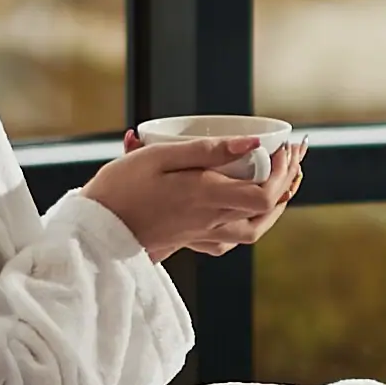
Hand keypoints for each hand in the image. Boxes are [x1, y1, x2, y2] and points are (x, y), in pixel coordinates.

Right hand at [84, 129, 304, 262]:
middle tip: (292, 159)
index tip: (284, 146)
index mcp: (206, 196)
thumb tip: (254, 143)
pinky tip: (242, 210)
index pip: (265, 192)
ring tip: (280, 183)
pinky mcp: (188, 241)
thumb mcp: (159, 156)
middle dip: (286, 184)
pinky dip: (246, 225)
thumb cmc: (120, 188)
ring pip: (253, 230)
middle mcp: (210, 219)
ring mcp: (200, 234)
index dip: (283, 170)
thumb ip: (209, 150)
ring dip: (272, 207)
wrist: (93, 231)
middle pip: (266, 211)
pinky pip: (230, 240)